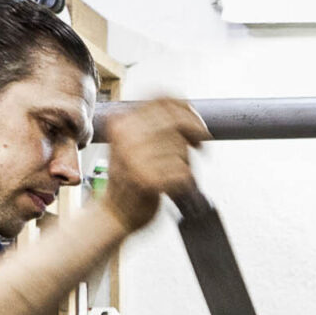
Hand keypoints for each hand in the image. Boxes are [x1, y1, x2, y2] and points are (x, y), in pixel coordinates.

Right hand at [100, 98, 207, 226]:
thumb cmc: (129, 180)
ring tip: (172, 174)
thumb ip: (153, 127)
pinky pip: (184, 173)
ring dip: (185, 163)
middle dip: (196, 131)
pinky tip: (173, 188)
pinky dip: (185, 182)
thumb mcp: (131, 143)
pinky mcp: (148, 181)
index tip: (196, 122)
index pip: (162, 99)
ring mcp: (136, 159)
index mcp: (122, 124)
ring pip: (181, 149)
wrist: (114, 215)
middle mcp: (126, 138)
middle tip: (201, 145)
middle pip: (176, 122)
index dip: (186, 108)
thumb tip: (189, 113)